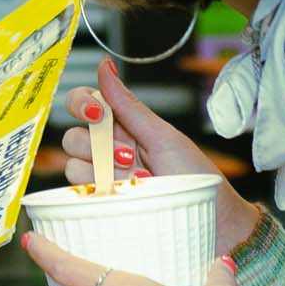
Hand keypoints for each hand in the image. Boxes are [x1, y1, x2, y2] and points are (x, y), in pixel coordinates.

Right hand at [65, 64, 262, 248]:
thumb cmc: (195, 176)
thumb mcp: (162, 136)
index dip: (81, 104)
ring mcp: (105, 180)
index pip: (84, 104)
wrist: (211, 219)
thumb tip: (105, 66)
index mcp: (124, 127)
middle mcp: (110, 151)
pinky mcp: (102, 206)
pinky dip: (104, 191)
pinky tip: (130, 195)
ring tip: (139, 180)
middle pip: (73, 137)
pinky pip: (80, 194)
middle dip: (98, 144)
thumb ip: (128, 104)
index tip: (96, 112)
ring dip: (105, 171)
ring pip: (73, 166)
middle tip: (129, 155)